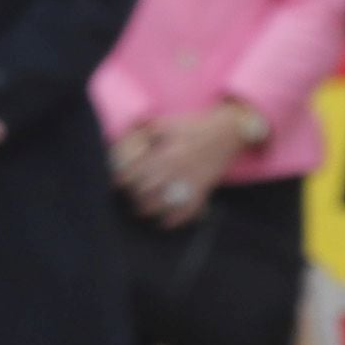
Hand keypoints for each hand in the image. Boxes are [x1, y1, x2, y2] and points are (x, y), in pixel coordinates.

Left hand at [110, 109, 244, 218]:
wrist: (227, 132)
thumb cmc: (191, 127)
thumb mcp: (163, 124)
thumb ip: (140, 133)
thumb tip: (118, 144)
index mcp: (164, 155)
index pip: (132, 175)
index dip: (120, 180)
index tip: (117, 182)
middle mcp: (176, 172)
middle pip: (143, 193)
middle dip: (132, 195)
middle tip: (127, 195)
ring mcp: (190, 184)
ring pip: (161, 207)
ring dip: (147, 210)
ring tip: (140, 208)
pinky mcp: (203, 191)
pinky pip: (186, 213)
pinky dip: (172, 220)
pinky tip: (163, 221)